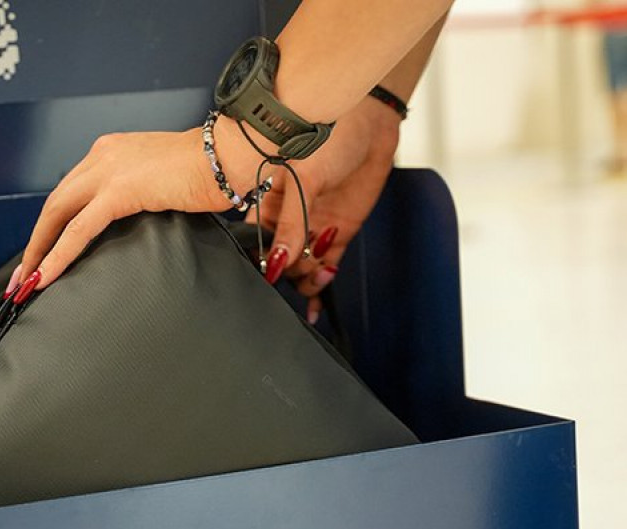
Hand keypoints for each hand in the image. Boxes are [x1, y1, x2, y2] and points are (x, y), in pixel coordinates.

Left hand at [12, 126, 261, 295]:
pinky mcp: (120, 191)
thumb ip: (141, 196)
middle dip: (35, 242)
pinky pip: (79, 229)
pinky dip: (58, 254)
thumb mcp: (163, 182)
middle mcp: (103, 155)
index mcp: (112, 151)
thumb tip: (136, 222)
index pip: (71, 191)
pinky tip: (46, 276)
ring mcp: (109, 170)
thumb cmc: (212, 171)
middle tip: (21, 276)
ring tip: (26, 283)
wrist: (231, 156)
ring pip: (58, 215)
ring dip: (39, 251)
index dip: (51, 225)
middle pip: (55, 204)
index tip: (41, 252)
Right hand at [255, 96, 401, 321]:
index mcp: (266, 203)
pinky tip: (315, 308)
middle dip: (290, 270)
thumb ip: (290, 224)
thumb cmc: (329, 136)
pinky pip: (324, 268)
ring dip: (308, 279)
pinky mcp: (336, 235)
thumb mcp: (304, 179)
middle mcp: (286, 219)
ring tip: (322, 270)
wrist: (371, 123)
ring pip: (301, 269)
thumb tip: (276, 263)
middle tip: (304, 261)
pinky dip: (320, 287)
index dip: (261, 261)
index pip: (255, 242)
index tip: (270, 274)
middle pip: (279, 261)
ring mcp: (311, 229)